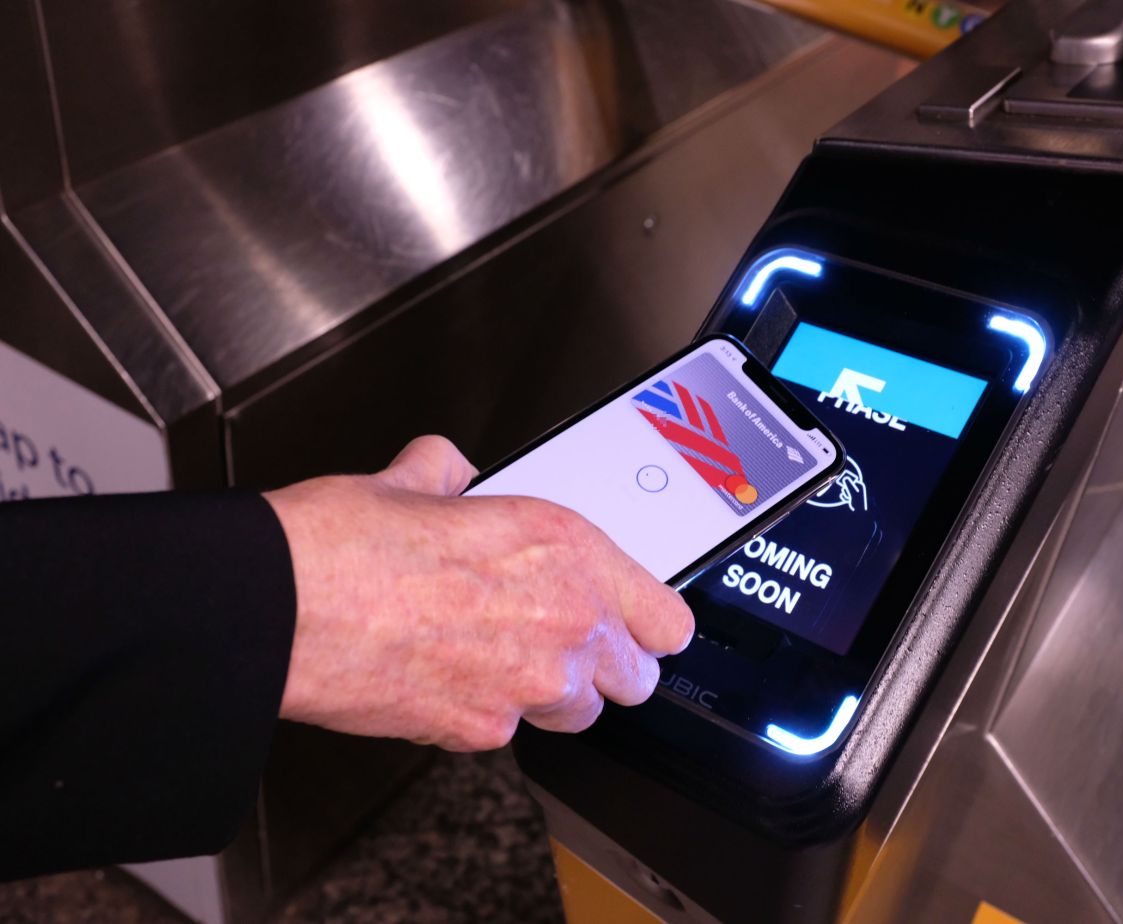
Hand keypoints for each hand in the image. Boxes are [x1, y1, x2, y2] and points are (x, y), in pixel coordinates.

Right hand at [264, 435, 694, 750]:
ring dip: (557, 694)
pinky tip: (452, 680)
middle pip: (634, 676)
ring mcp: (526, 685)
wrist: (280, 608)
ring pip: (579, 712)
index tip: (643, 622)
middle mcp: (560, 620)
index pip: (663, 613)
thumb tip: (448, 470)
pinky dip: (489, 715)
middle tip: (569, 644)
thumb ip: (449, 475)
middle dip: (607, 663)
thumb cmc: (341, 545)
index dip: (650, 620)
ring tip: (510, 664)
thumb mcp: (410, 481)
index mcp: (562, 547)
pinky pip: (509, 732)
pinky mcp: (480, 733)